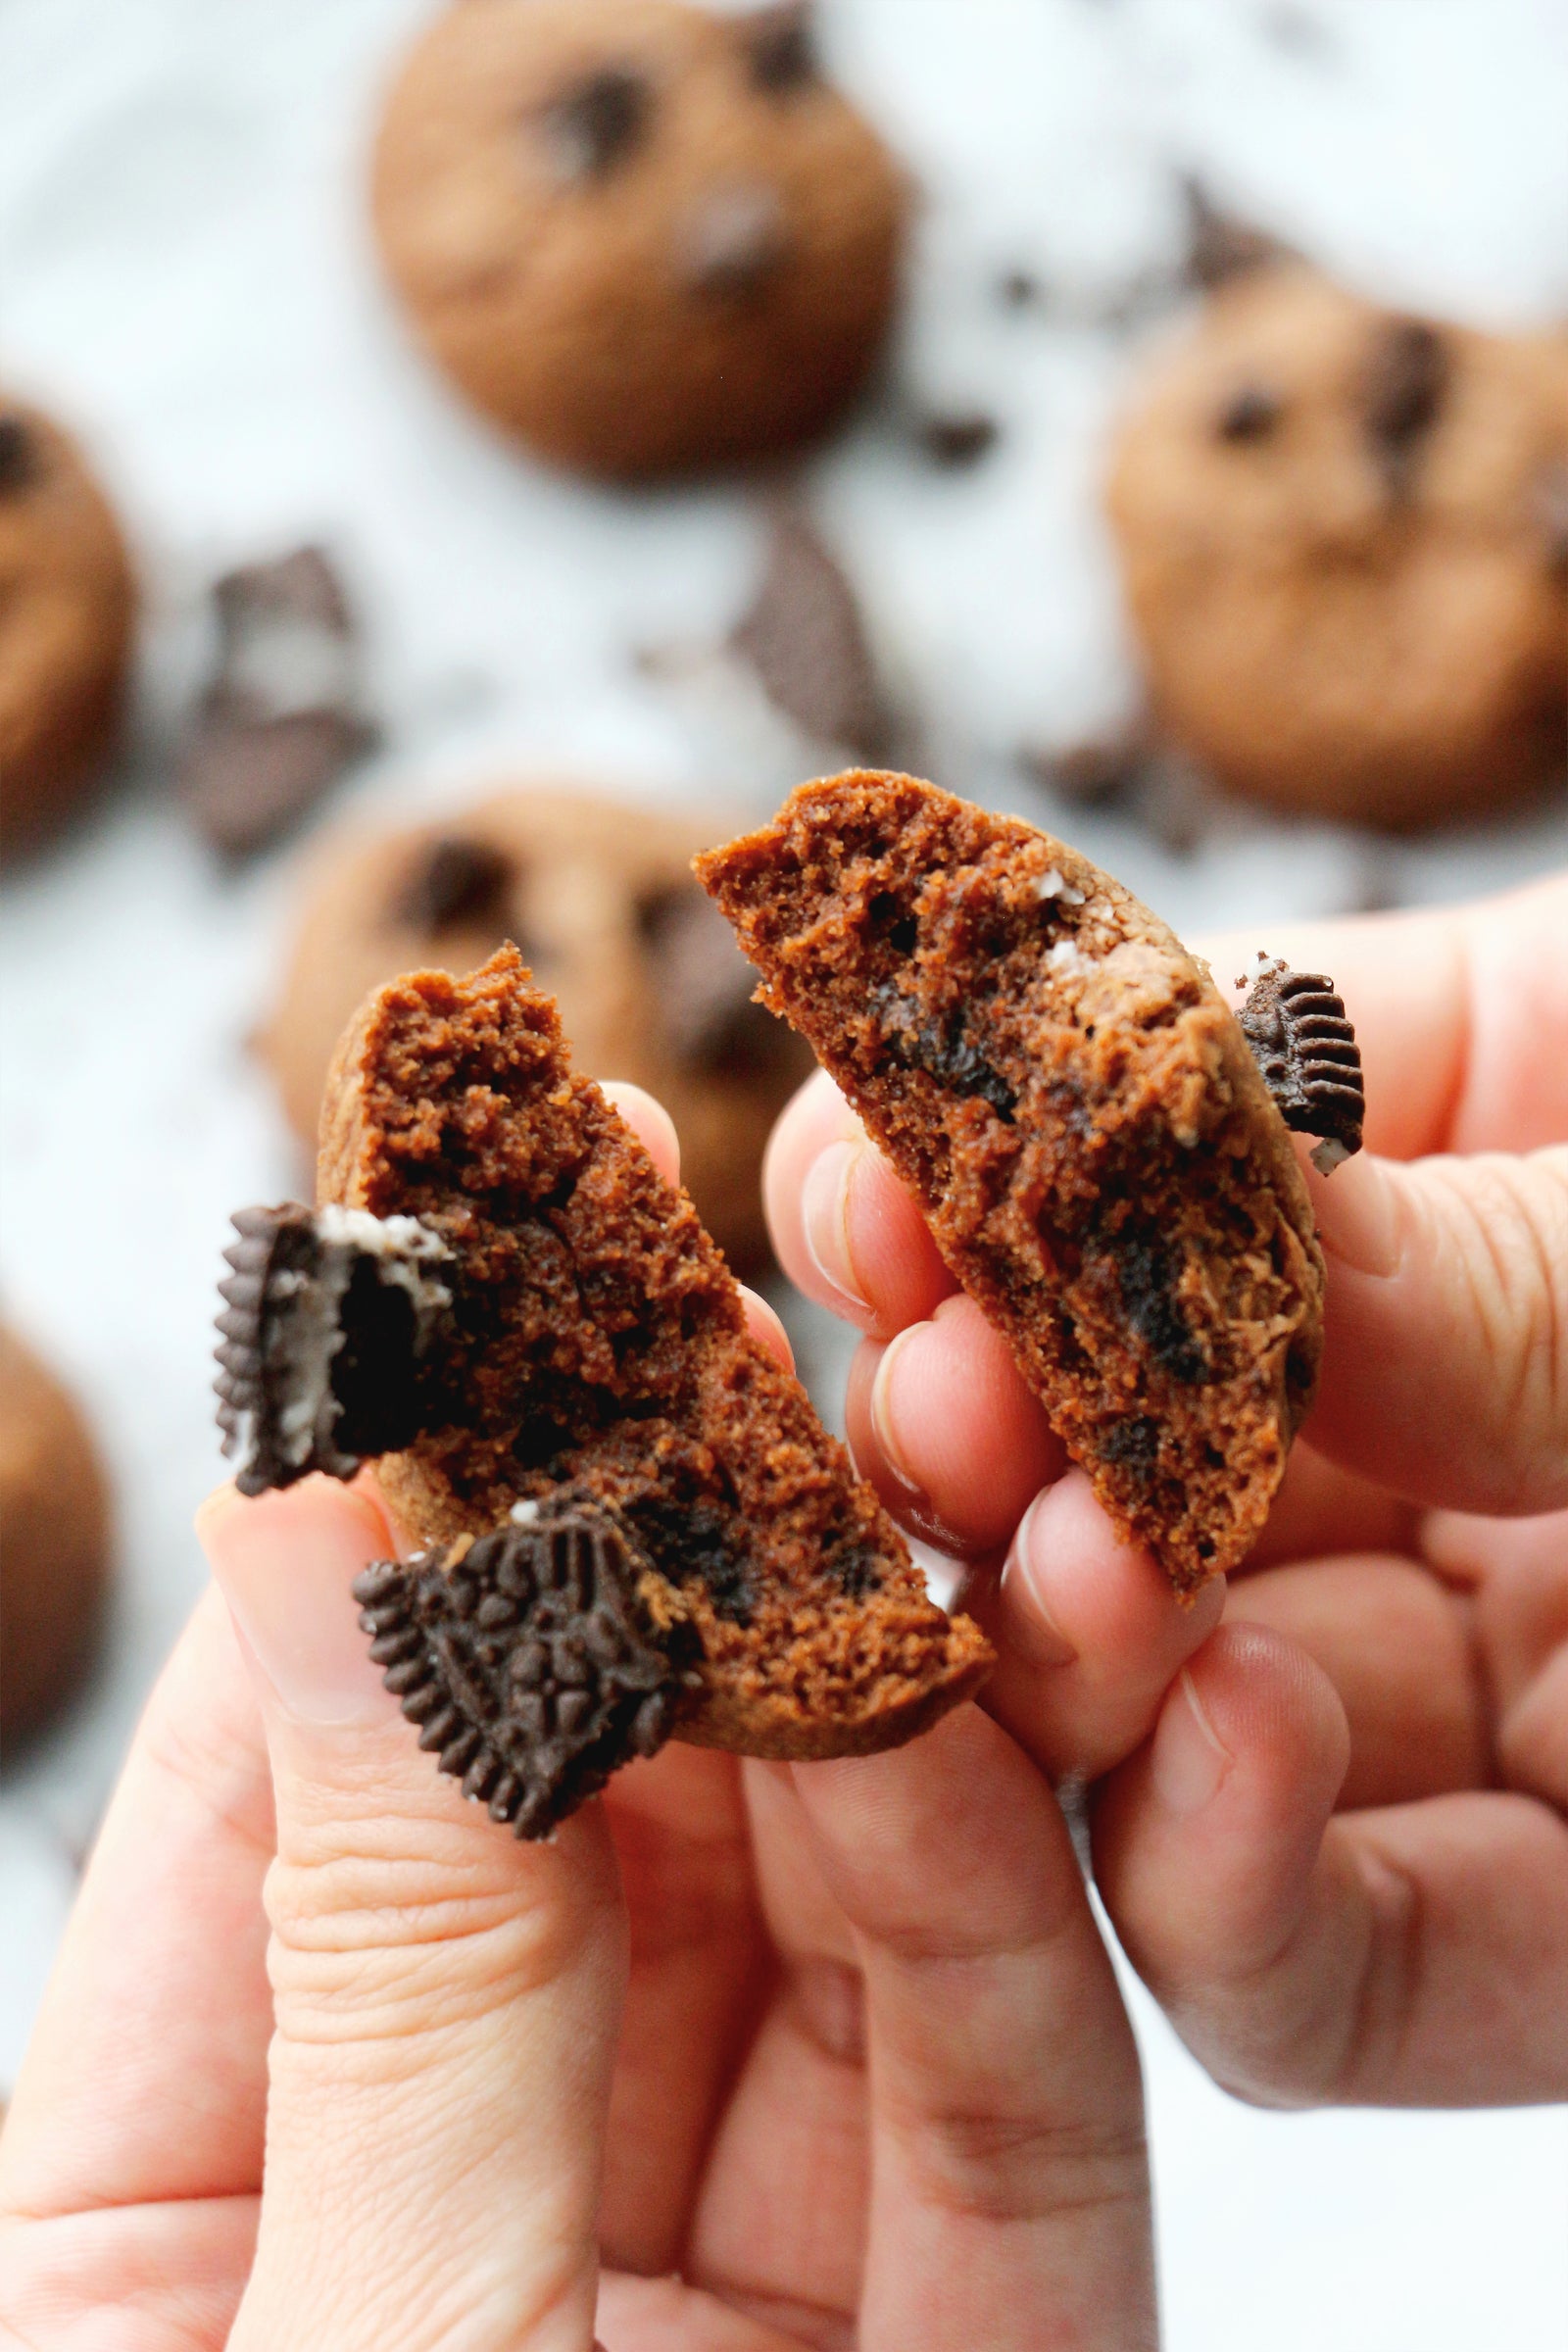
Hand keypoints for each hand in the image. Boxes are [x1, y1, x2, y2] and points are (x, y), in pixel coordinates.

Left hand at [0, 1090, 1158, 2351]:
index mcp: (213, 2193)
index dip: (420, 1478)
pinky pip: (1016, 2082)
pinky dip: (1034, 1897)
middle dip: (717, 1533)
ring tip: (965, 1442)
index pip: (317, 1749)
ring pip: (857, 1897)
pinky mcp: (983, 2342)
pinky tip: (1039, 1708)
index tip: (502, 1215)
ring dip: (929, 1664)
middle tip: (778, 1276)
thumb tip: (325, 1488)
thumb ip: (397, 1960)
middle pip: (620, 1783)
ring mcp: (749, 2267)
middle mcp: (490, 2185)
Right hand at [764, 872, 1567, 2110]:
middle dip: (958, 1442)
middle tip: (916, 1417)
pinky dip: (1230, 1898)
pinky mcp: (1527, 1930)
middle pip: (1086, 1455)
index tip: (852, 1180)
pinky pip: (1316, 1973)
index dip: (965, 1177)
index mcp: (1451, 1173)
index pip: (1133, 1170)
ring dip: (1051, 1668)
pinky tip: (1229, 1753)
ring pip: (1138, 1727)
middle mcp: (1417, 1435)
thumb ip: (1484, 1246)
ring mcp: (1449, 1683)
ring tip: (1065, 1582)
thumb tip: (1150, 1191)